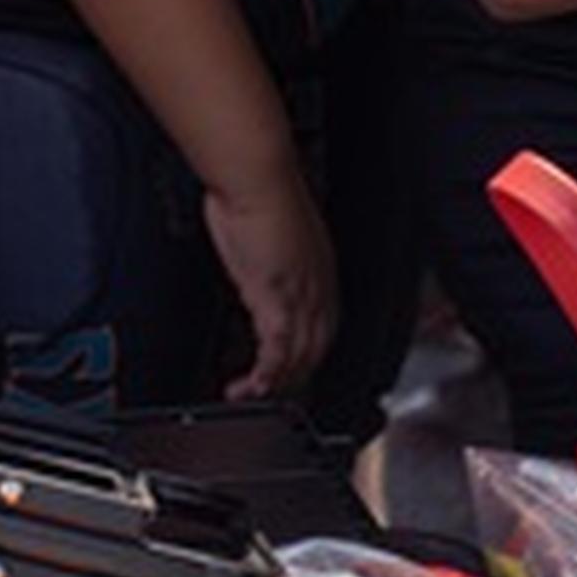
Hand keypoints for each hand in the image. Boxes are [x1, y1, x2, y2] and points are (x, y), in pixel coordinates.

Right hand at [205, 172, 336, 401]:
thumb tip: (262, 256)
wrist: (257, 178)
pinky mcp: (276, 301)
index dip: (307, 350)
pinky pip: (277, 352)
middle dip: (296, 375)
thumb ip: (272, 250)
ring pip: (300, 357)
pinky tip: (253, 386)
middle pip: (316, 348)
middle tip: (272, 393)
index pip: (323, 325)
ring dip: (279, 383)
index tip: (288, 365)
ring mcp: (300, 297)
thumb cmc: (261, 191)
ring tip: (255, 397)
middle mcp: (318, 288)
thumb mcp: (273, 226)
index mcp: (321, 271)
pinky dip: (267, 375)